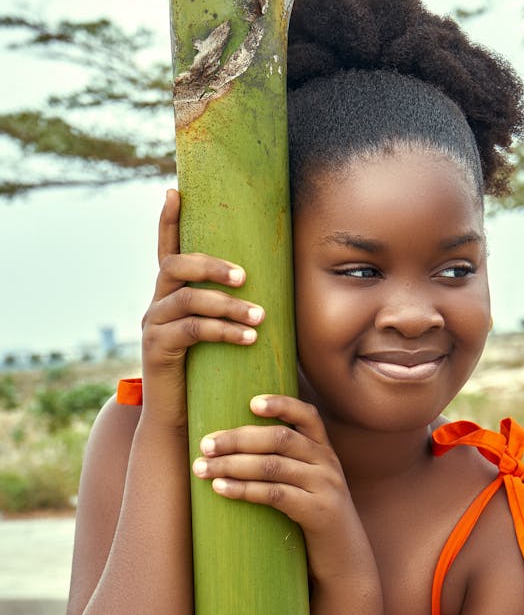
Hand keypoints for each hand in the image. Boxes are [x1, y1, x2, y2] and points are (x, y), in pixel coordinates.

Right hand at [140, 190, 264, 427]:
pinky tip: (248, 338)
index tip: (174, 192)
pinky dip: (222, 331)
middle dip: (211, 264)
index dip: (168, 221)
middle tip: (244, 276)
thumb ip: (237, 311)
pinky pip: (190, 330)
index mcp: (172, 296)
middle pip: (175, 266)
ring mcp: (154, 326)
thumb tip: (278, 289)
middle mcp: (157, 304)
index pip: (167, 251)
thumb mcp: (225, 336)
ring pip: (187, 298)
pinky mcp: (157, 350)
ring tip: (260, 317)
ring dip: (227, 304)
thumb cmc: (213, 377)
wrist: (184, 422)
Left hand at [192, 394, 372, 584]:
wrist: (346, 561)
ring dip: (232, 464)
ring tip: (202, 468)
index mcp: (324, 451)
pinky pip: (275, 494)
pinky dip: (244, 489)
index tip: (251, 403)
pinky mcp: (319, 512)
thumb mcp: (308, 484)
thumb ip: (286, 463)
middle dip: (238, 439)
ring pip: (273, 465)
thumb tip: (232, 447)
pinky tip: (220, 489)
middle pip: (280, 438)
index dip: (281, 404)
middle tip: (204, 445)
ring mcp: (326, 486)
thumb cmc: (313, 518)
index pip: (306, 415)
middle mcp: (327, 463)